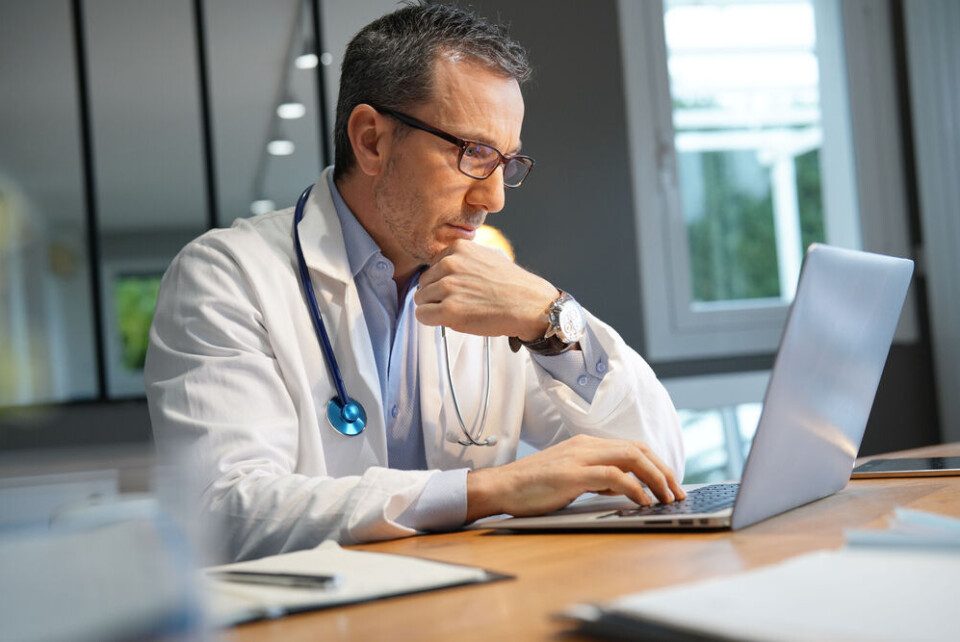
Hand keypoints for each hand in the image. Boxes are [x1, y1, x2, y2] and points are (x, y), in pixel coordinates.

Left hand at [414, 239, 557, 340]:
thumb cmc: (513, 285)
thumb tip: (444, 265)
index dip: (443, 281)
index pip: (432, 266)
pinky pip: (423, 315)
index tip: (457, 289)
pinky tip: (451, 319)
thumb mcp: (488, 256)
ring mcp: (448, 286)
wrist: (530, 304)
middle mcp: (450, 264)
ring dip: (435, 308)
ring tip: (460, 310)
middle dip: (436, 295)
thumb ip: (464, 258)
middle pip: (424, 283)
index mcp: (458, 248)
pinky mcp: (449, 309)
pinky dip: (433, 320)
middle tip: (459, 302)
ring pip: (421, 299)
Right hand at [465, 435, 686, 521]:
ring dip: (656, 478)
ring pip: (631, 458)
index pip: (632, 447)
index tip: (669, 483)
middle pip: (638, 449)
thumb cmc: (531, 488)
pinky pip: (614, 476)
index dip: (656, 464)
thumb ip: (595, 478)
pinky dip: (634, 488)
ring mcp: (579, 458)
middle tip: (678, 492)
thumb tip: (622, 488)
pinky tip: (643, 501)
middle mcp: (586, 446)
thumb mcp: (569, 478)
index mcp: (586, 445)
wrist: (499, 487)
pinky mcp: (572, 475)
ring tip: (667, 498)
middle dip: (663, 470)